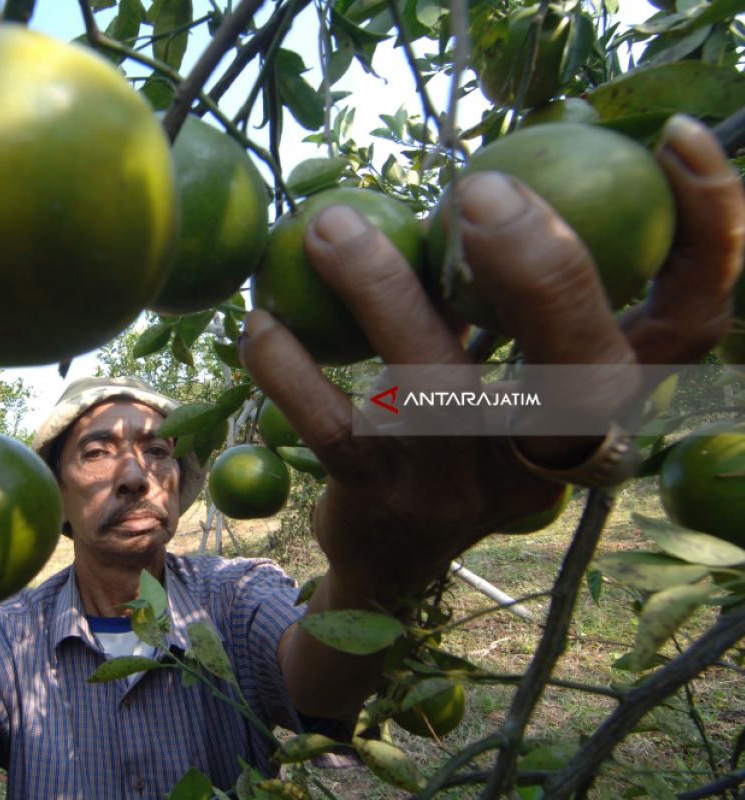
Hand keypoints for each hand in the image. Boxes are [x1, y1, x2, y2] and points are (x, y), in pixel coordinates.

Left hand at [241, 115, 744, 600]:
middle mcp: (554, 452)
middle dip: (540, 268)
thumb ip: (515, 292)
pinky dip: (287, 365)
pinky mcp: (387, 500)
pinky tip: (259, 320)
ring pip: (434, 386)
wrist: (393, 549)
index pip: (692, 320)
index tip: (677, 138)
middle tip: (477, 188)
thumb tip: (496, 176)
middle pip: (579, 365)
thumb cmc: (458, 424)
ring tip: (325, 223)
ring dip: (377, 290)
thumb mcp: (507, 364)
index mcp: (602, 403)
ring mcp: (468, 484)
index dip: (710, 230)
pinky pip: (333, 424)